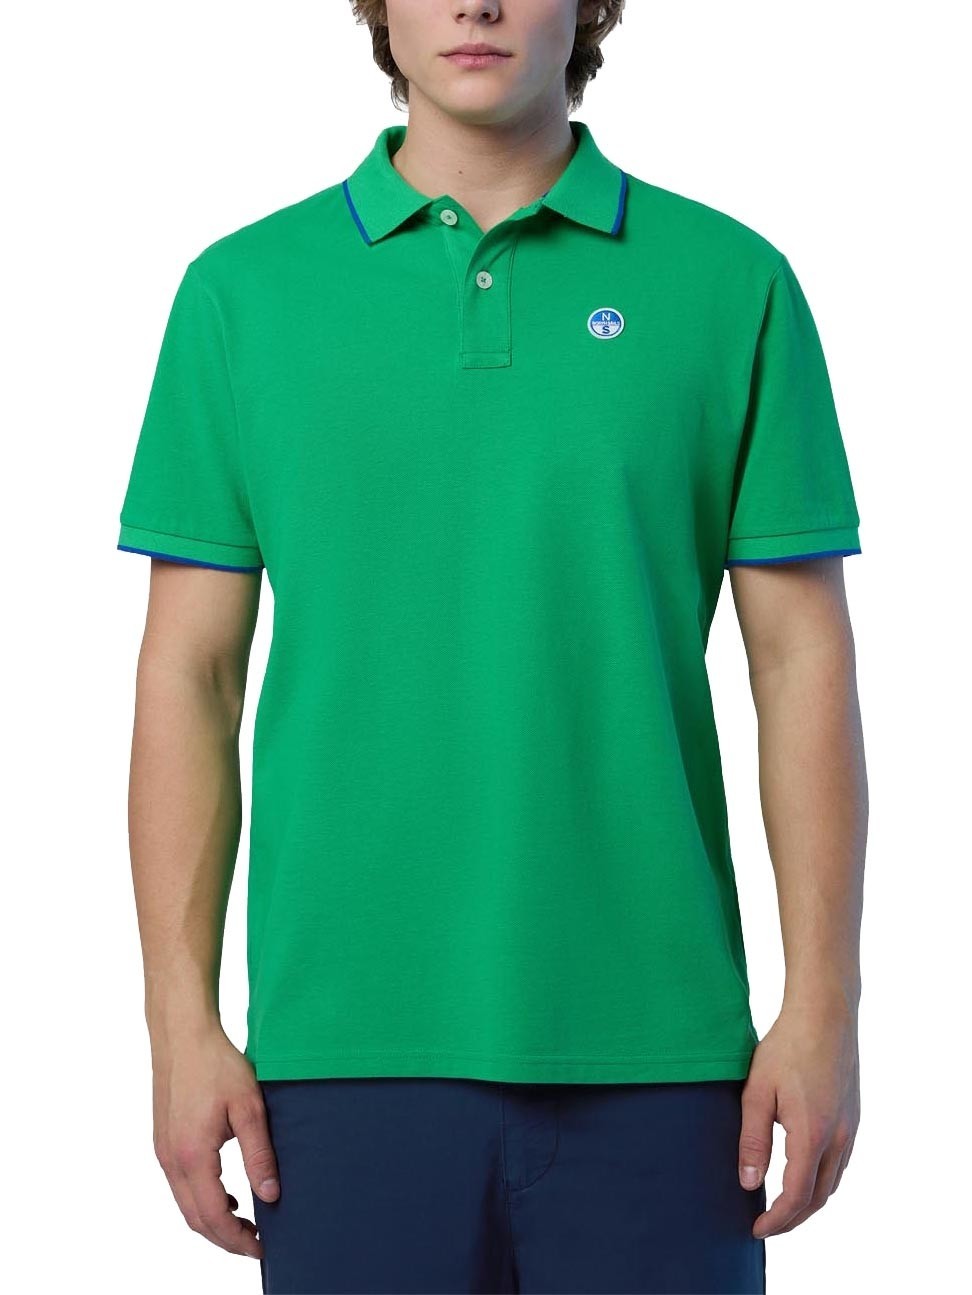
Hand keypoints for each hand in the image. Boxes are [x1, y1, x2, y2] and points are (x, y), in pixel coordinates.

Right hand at [151, 1025, 279, 1258]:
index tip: (262, 1248)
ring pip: (185, 1205)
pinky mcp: (164, 1142)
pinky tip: (227, 1195)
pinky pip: (180, 1186)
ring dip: (213, 1221)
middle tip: (257, 1243)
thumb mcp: (249, 1107)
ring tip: (245, 1223)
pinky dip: (202, 1200)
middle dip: (225, 1239)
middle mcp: (172, 1160)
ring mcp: (164, 1152)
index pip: (214, 1216)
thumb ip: (259, 1154)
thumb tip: (270, 1196)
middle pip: (195, 1219)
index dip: (237, 1239)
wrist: (183, 1037)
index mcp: (192, 1156)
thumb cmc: (217, 1065)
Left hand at [738, 1003, 859, 1238]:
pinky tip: (804, 1172)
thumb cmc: (786, 1047)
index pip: (797, 1196)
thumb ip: (752, 1140)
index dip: (777, 1220)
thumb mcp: (757, 1092)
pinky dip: (822, 1179)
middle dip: (793, 1218)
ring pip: (833, 1181)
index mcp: (812, 1135)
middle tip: (767, 1224)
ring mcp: (850, 1127)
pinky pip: (840, 1161)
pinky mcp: (853, 1115)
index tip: (756, 1229)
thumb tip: (748, 1183)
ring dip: (809, 1200)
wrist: (824, 1014)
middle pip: (819, 1197)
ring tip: (782, 1205)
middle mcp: (838, 1137)